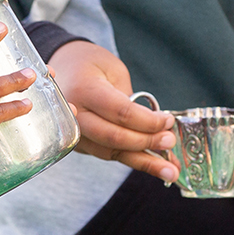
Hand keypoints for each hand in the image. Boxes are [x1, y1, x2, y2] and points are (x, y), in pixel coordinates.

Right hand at [48, 41, 178, 182]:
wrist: (63, 69)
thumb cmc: (90, 64)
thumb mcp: (113, 69)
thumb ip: (129, 97)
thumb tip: (152, 126)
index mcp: (85, 90)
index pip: (121, 112)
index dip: (148, 121)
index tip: (168, 121)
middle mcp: (74, 115)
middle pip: (114, 137)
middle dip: (146, 142)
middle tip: (170, 141)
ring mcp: (73, 133)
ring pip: (111, 152)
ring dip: (143, 162)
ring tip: (170, 169)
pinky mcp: (79, 144)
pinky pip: (108, 154)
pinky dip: (132, 160)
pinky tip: (153, 165)